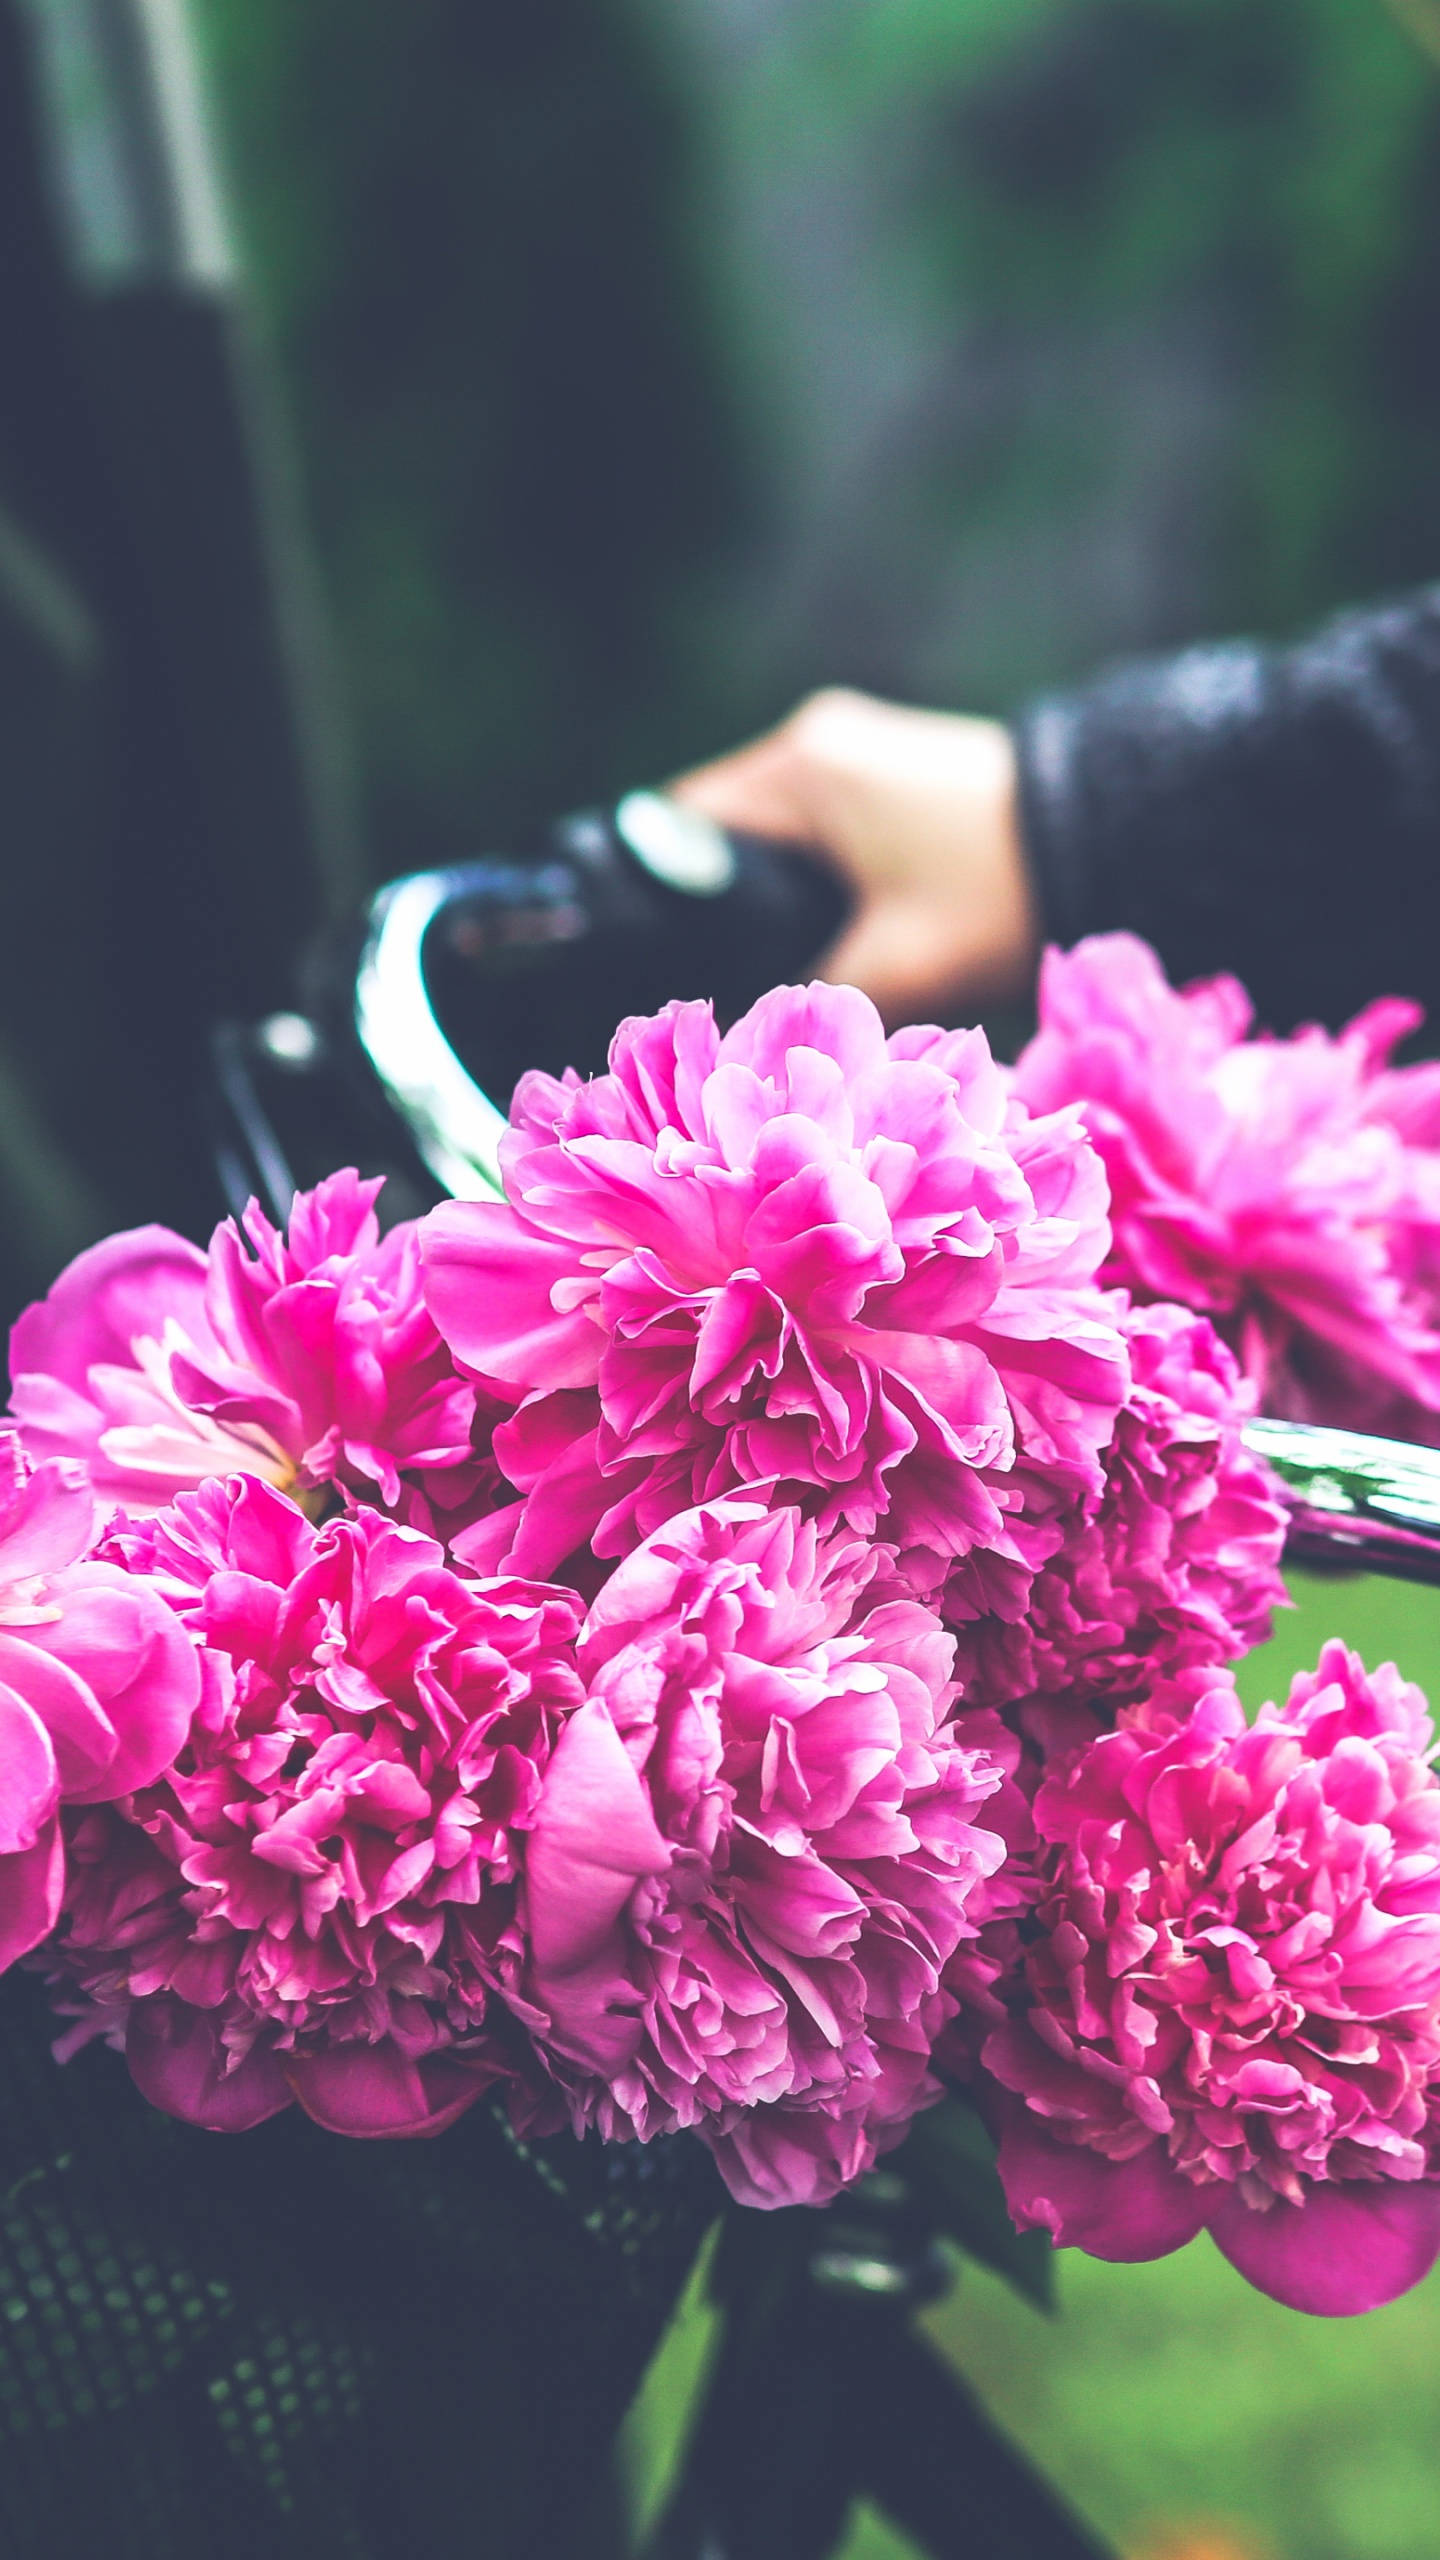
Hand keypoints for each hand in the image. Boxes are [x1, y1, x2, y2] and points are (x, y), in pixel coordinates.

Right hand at [669, 687, 1037, 1025]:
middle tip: (706, 987)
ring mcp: (855, 751)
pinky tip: (816, 933)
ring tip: (758, 968)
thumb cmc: (1005, 893)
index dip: (657, 903)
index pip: (678, 829)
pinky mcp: (889, 772)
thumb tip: (750, 1043)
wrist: (1121, 832)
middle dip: (715, 907)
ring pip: (770, 835)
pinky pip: (814, 829)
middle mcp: (815, 742)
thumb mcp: (904, 966)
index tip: (649, 970)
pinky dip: (807, 878)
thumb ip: (817, 1006)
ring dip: (765, 895)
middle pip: (720, 833)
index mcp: (801, 770)